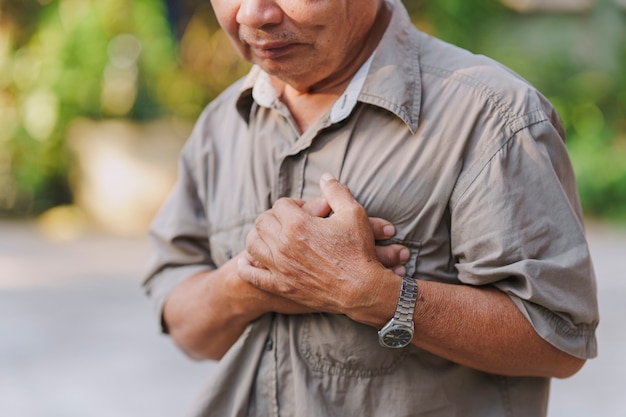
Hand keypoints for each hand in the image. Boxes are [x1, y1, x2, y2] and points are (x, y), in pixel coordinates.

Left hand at [238, 173, 401, 314]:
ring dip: (259, 236)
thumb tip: (325, 177)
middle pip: (263, 221)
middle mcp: (284, 244)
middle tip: (288, 222)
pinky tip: (248, 260)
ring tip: (271, 237)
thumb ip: (336, 191)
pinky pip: (252, 275)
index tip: (303, 210)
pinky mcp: (280, 286)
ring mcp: (279, 267)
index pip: (280, 204)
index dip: (292, 204)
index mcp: (298, 224)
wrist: (363, 290)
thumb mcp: (354, 213)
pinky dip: (246, 266)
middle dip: (274, 217)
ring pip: (253, 244)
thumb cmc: (359, 251)